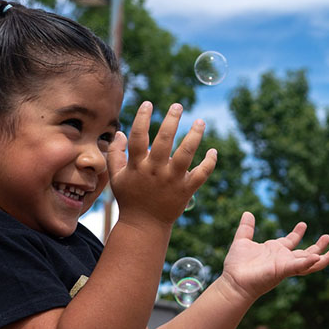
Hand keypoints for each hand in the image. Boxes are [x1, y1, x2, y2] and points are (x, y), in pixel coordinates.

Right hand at [106, 101, 217, 227]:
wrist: (144, 225)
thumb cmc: (130, 198)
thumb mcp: (116, 177)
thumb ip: (115, 154)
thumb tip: (120, 132)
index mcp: (138, 166)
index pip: (139, 137)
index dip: (142, 118)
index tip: (149, 104)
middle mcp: (156, 171)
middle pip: (165, 140)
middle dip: (172, 120)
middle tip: (178, 105)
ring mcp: (172, 180)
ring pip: (186, 154)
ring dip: (195, 136)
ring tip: (200, 122)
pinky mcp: (186, 190)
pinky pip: (201, 174)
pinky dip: (209, 162)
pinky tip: (213, 151)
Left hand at [219, 212, 328, 300]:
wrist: (233, 281)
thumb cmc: (236, 266)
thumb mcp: (242, 241)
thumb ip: (246, 228)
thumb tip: (248, 213)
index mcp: (275, 251)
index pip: (291, 241)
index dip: (298, 233)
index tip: (304, 224)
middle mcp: (283, 259)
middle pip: (306, 252)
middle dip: (318, 246)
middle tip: (328, 236)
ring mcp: (285, 266)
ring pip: (310, 263)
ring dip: (323, 258)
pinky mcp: (283, 271)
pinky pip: (298, 267)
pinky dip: (308, 262)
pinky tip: (317, 257)